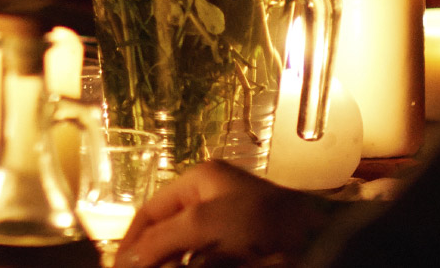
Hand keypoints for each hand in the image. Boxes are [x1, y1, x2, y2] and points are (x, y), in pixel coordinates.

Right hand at [117, 161, 333, 267]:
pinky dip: (192, 266)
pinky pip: (206, 259)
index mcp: (199, 181)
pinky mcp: (240, 249)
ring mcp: (226, 226)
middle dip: (151, 255)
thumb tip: (126, 259)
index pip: (150, 210)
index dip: (131, 239)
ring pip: (183, 249)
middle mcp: (210, 199)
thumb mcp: (204, 223)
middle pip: (165, 231)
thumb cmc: (262, 222)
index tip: (118, 266)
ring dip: (171, 263)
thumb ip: (161, 239)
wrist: (321, 242)